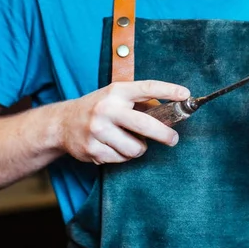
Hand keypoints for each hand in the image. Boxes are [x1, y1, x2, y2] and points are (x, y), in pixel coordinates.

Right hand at [59, 80, 189, 164]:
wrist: (63, 123)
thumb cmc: (99, 107)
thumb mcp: (117, 96)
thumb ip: (141, 103)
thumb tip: (171, 112)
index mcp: (117, 91)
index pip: (147, 88)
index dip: (168, 90)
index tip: (185, 94)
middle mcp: (107, 109)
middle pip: (145, 125)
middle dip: (164, 134)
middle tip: (173, 139)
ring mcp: (98, 130)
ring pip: (135, 148)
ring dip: (139, 148)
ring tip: (130, 141)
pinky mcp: (92, 149)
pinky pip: (121, 159)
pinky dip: (123, 156)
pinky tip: (113, 146)